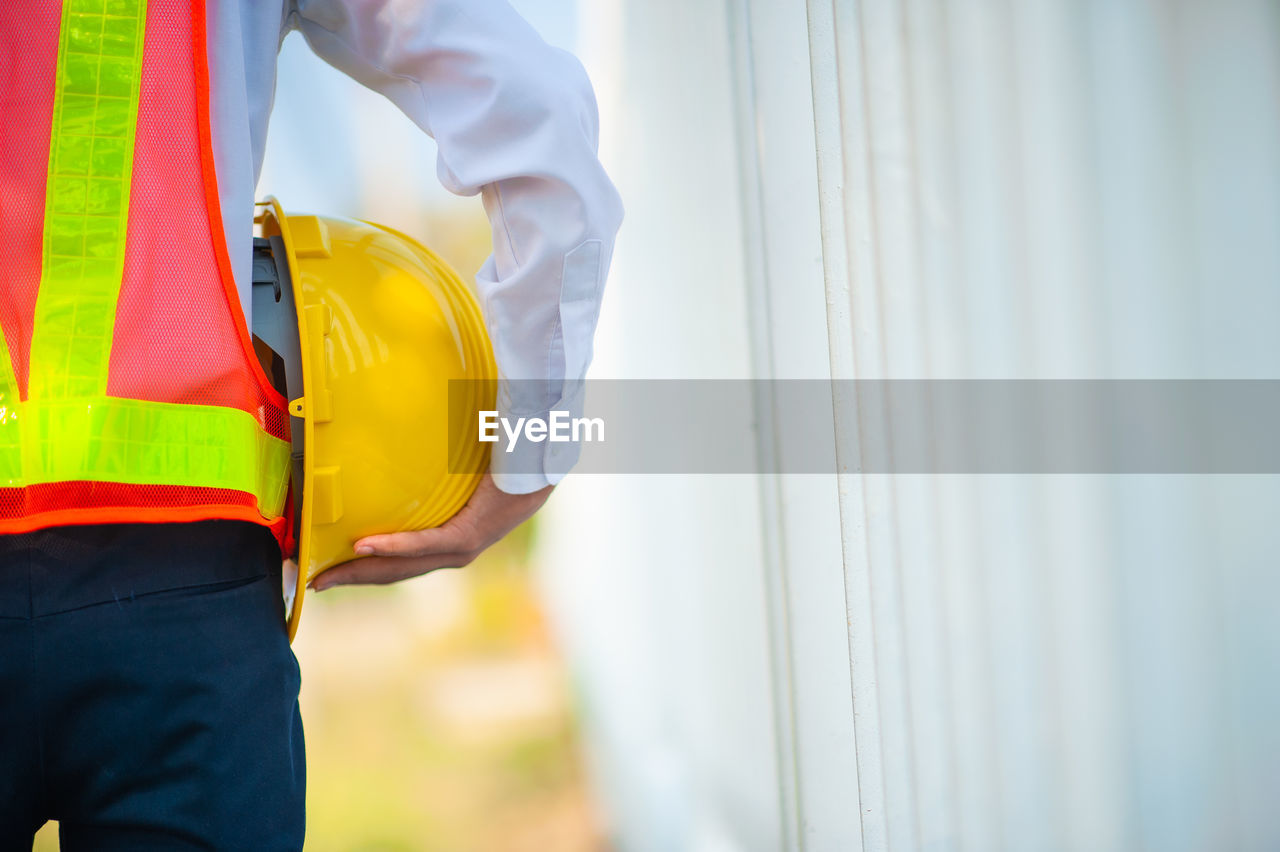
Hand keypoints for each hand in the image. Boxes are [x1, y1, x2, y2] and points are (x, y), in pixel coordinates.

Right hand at [309, 474, 552, 590]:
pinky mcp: (470, 535)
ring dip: (363, 571)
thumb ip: (427, 476)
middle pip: (395, 573)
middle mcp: (456, 552)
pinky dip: (395, 547)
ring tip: (327, 574)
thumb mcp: (455, 473)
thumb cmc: (502, 459)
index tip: (327, 572)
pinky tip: (364, 547)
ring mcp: (463, 548)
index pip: (402, 563)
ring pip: (405, 567)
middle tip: (313, 582)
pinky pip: (427, 544)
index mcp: (452, 540)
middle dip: (351, 579)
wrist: (539, 459)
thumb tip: (394, 454)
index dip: (364, 571)